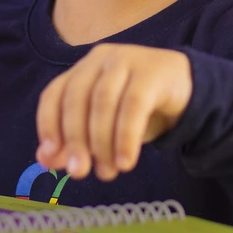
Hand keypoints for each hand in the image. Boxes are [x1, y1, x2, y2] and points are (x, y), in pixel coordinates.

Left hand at [35, 45, 192, 181]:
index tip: (51, 157)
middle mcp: (100, 59)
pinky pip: (133, 106)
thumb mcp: (104, 128)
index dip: (48, 125)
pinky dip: (125, 137)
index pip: (54, 94)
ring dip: (101, 142)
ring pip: (103, 102)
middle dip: (74, 139)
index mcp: (82, 70)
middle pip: (76, 99)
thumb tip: (46, 160)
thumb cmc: (138, 109)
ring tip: (107, 172)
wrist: (186, 89)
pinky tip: (126, 161)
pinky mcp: (152, 72)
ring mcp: (126, 60)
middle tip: (78, 173)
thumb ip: (74, 142)